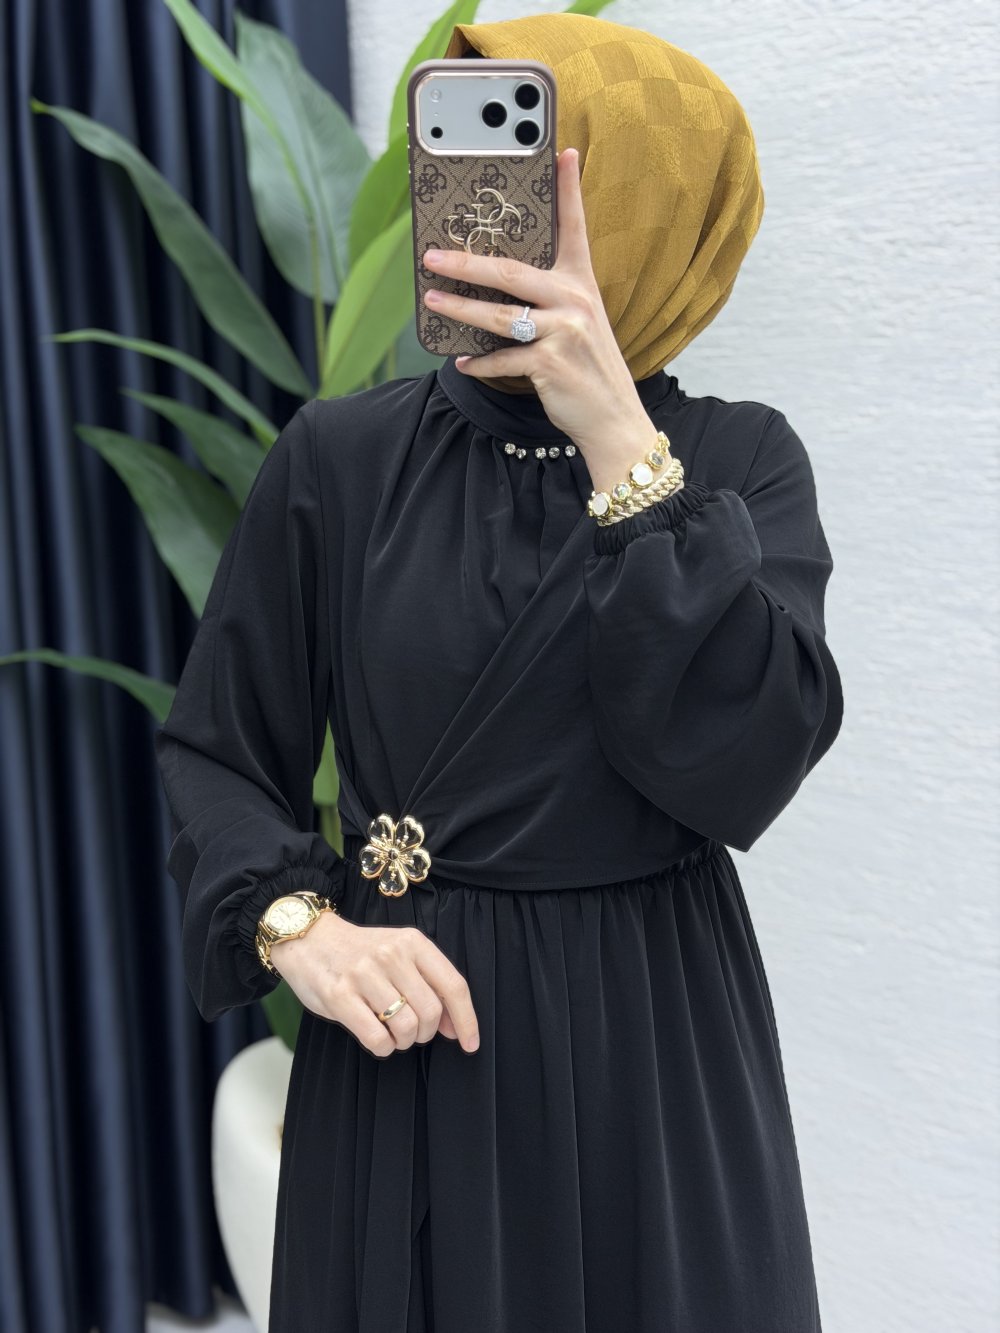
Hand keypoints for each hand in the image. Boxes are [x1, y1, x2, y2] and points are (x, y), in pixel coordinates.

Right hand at [270, 910, 479, 1057]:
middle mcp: (391, 955)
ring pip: (405, 1027)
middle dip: (426, 1033)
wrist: (308, 939)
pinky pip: (376, 1038)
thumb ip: (428, 983)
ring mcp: (364, 975)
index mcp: (412, 942)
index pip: (453, 985)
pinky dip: (382, 1047)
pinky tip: (375, 1036)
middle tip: (412, 1031)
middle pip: (430, 1012)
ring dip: (402, 1041)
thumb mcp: (399, 953)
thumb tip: (455, 1027)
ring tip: (391, 1032)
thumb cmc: (359, 952)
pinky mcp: (339, 996)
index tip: (470, 1043)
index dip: (467, 1020)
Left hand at [420, 146, 658, 470]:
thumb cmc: (588, 369)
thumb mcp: (579, 325)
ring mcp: (564, 332)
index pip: (574, 227)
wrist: (614, 419)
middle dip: (466, 262)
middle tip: (431, 255)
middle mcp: (574, 301)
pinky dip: (480, 364)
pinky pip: (503, 359)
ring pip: (499, 315)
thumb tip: (495, 290)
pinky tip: (462, 361)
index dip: (568, 189)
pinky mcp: (551, 364)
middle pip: (511, 272)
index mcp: (581, 283)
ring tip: (432, 301)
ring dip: (460, 309)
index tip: (561, 151)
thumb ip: (549, 301)